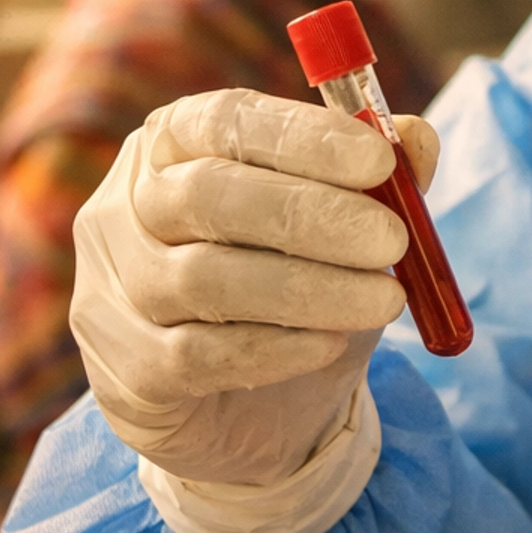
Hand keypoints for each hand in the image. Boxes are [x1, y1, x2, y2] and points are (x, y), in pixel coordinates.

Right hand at [71, 89, 438, 486]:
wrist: (252, 412)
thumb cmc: (296, 290)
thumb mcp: (347, 232)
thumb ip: (381, 182)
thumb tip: (417, 139)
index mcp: (174, 145)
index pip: (223, 120)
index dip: (300, 136)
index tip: (378, 160)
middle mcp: (127, 207)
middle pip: (206, 194)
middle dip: (310, 215)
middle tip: (392, 241)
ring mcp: (114, 290)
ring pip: (205, 278)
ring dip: (309, 288)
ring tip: (385, 300)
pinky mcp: (125, 371)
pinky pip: (197, 354)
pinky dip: (276, 347)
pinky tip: (329, 344)